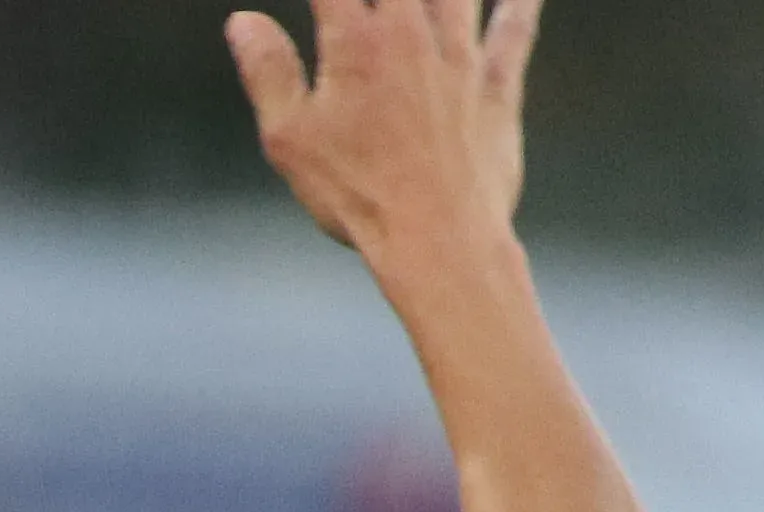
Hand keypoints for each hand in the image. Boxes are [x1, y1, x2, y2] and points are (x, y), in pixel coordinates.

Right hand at [231, 0, 538, 262]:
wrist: (438, 235)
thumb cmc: (357, 191)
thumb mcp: (290, 138)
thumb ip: (268, 72)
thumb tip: (243, 23)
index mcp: (356, 43)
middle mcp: (412, 34)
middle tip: (365, 3)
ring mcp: (461, 56)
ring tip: (417, 0)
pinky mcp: (498, 84)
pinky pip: (514, 30)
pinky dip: (520, 7)